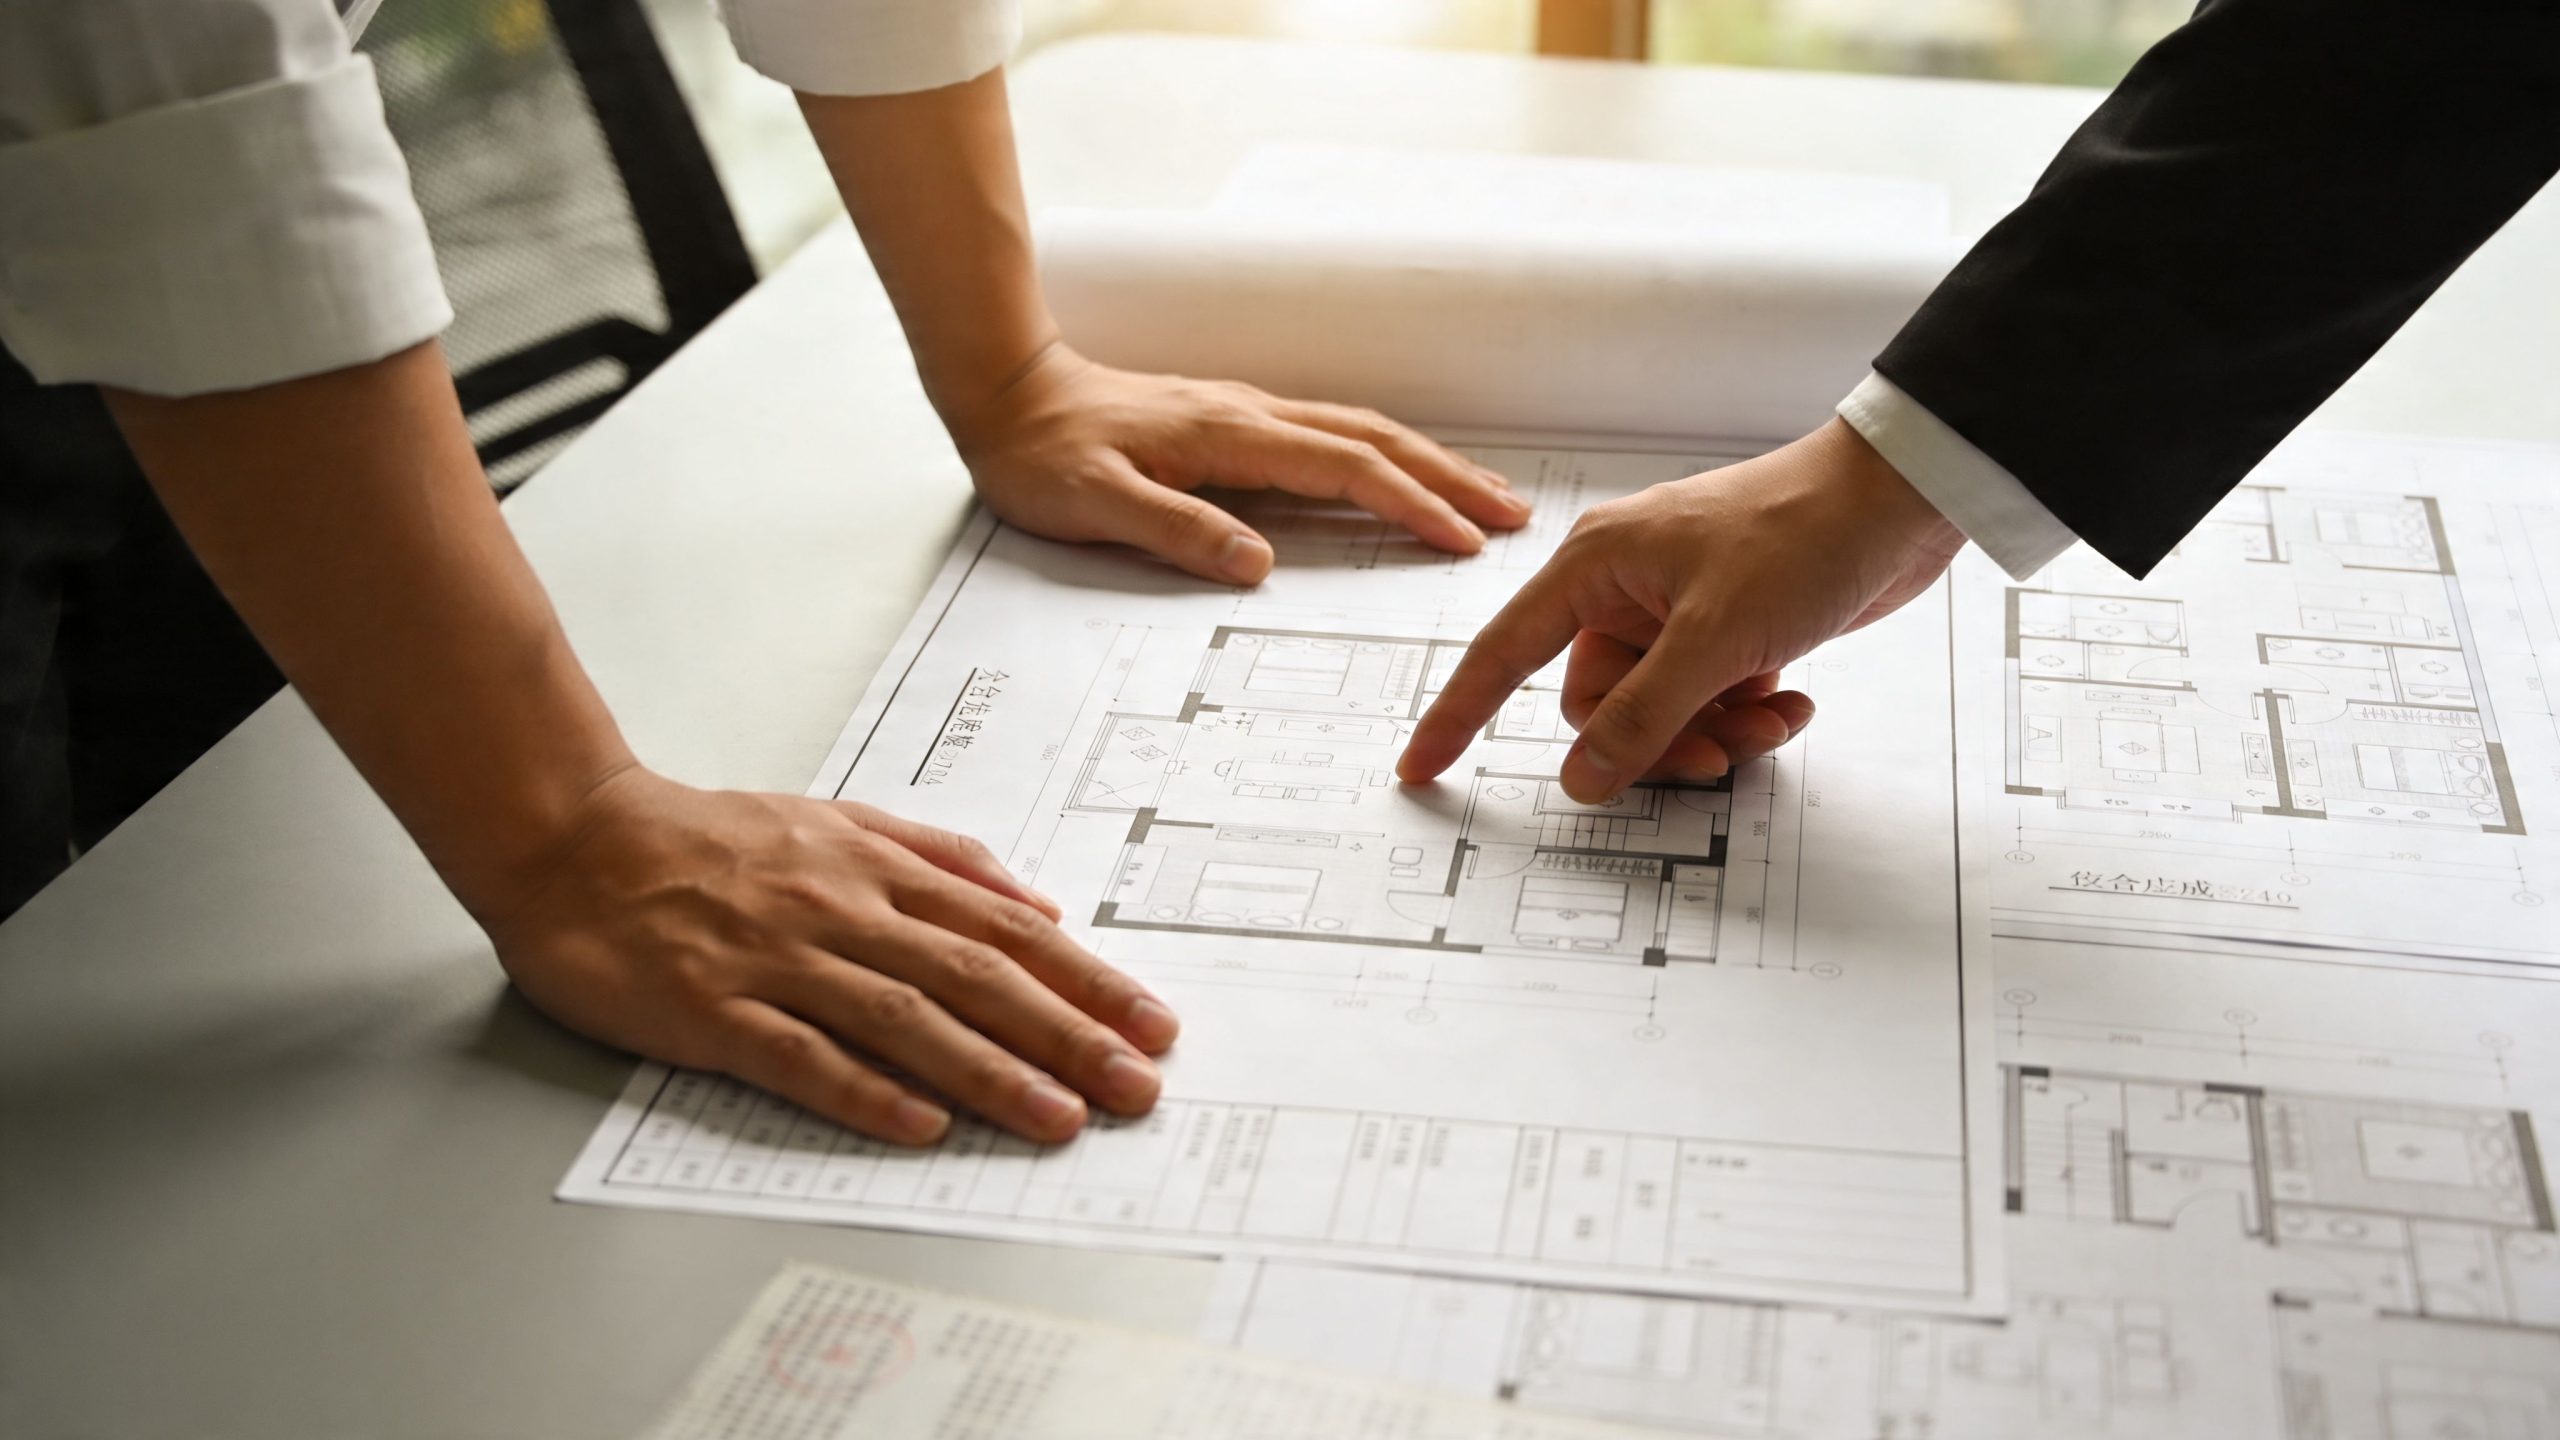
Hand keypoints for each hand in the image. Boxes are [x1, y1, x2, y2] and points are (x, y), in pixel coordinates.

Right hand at [474, 767, 1177, 1145]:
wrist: (576, 839)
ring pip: (904, 1019)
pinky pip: (799, 1056)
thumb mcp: (840, 821)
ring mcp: (779, 961)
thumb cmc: (713, 838)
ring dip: (990, 1070)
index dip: (1086, 979)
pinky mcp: (712, 1009)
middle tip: (1137, 1083)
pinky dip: (864, 1090)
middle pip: (975, 977)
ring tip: (1059, 1116)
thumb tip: (1037, 901)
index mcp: (879, 868)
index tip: (1151, 1022)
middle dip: (1068, 1033)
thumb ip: (942, 858)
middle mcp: (843, 911)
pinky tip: (922, 1125)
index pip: (1006, 931)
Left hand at [946, 344, 1531, 583]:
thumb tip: (1257, 565)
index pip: (1343, 470)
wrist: (1006, 392)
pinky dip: (1386, 456)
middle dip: (1449, 479)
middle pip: (1375, 441)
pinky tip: (1402, 474)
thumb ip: (1176, 531)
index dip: (1408, 505)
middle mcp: (1252, 415)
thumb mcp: (1095, 505)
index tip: (1461, 540)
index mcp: (1229, 435)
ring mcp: (1248, 414)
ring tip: (1482, 497)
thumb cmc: (1043, 454)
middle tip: (1513, 517)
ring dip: (1429, 463)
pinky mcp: (1237, 423)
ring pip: (1361, 432)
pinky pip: (1334, 435)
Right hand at [1398, 420, 1963, 799]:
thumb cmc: (1803, 532)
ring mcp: (1679, 610)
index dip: (1458, 714)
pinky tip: (1791, 701)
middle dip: (1655, 741)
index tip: (1422, 766)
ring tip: (1768, 724)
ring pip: (1658, 711)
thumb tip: (1583, 778)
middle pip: (1598, 705)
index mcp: (1595, 567)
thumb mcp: (1714, 640)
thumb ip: (1642, 717)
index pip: (1504, 654)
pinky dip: (1745, 715)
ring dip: (1711, 733)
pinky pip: (1706, 699)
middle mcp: (1627, 587)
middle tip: (1713, 750)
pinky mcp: (1729, 628)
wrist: (1901, 499)